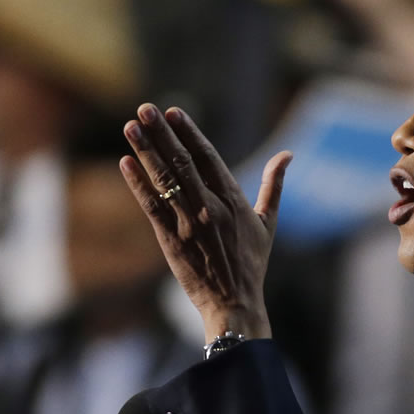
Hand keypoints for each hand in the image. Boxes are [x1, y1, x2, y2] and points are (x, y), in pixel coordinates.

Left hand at [120, 103, 291, 338]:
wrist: (234, 304)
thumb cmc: (252, 265)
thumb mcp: (268, 224)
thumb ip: (274, 186)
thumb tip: (287, 154)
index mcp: (234, 201)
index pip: (207, 158)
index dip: (189, 133)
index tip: (173, 112)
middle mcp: (211, 208)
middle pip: (182, 162)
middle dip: (162, 133)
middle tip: (145, 109)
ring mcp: (189, 223)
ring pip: (164, 180)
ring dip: (146, 151)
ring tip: (131, 127)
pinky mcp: (171, 240)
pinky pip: (152, 206)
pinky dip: (138, 184)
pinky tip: (126, 162)